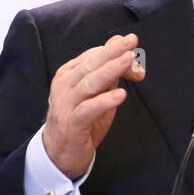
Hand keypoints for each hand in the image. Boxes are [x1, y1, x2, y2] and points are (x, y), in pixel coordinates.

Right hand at [42, 33, 144, 179]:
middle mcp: (64, 86)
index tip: (134, 49)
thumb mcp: (96, 93)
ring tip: (129, 60)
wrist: (59, 154)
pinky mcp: (71, 123)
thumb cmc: (80, 120)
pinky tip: (121, 94)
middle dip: (113, 51)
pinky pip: (89, 109)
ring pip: (90, 83)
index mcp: (68, 74)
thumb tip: (122, 48)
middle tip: (132, 41)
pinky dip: (105, 101)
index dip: (114, 50)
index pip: (93, 56)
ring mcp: (65, 104)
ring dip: (111, 70)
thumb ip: (107, 72)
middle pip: (91, 64)